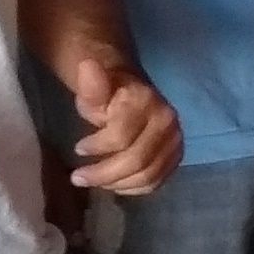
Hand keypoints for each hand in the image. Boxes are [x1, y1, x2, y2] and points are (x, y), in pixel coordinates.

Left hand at [70, 50, 182, 197]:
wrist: (135, 95)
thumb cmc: (109, 93)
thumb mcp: (94, 88)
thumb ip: (91, 84)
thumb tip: (87, 65)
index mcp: (147, 103)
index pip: (122, 137)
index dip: (98, 147)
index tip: (78, 149)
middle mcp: (167, 123)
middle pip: (137, 161)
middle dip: (104, 173)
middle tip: (78, 177)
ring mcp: (175, 142)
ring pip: (147, 175)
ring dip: (116, 183)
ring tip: (94, 181)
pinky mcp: (176, 158)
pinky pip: (155, 182)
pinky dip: (132, 188)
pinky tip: (114, 184)